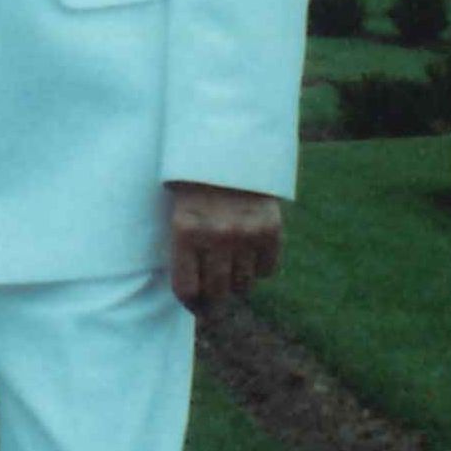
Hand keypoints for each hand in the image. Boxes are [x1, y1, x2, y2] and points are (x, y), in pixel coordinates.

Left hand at [163, 182, 283, 310]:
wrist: (230, 148)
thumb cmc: (196, 184)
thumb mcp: (179, 211)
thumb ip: (185, 249)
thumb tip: (196, 299)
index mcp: (185, 230)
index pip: (186, 288)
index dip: (190, 301)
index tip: (194, 301)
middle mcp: (216, 236)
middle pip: (217, 291)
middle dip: (214, 294)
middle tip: (214, 286)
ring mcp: (246, 233)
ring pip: (243, 285)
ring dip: (237, 281)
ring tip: (232, 266)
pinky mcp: (270, 229)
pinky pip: (267, 270)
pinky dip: (259, 267)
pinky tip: (251, 254)